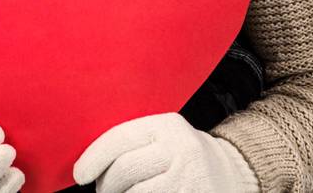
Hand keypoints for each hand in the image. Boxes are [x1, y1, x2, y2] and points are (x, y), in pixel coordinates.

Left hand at [72, 112, 257, 192]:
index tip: (80, 174)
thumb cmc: (184, 156)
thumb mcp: (164, 137)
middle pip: (122, 171)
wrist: (232, 174)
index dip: (93, 158)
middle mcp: (180, 149)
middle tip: (105, 190)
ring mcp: (187, 178)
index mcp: (167, 126)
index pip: (118, 139)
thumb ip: (134, 141)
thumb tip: (88, 161)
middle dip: (106, 185)